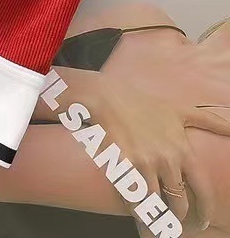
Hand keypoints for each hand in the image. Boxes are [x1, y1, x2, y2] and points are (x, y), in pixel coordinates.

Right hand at [80, 74, 229, 231]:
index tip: (201, 222)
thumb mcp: (180, 110)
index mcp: (183, 150)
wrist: (109, 96)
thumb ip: (209, 120)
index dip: (205, 211)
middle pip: (178, 202)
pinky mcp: (122, 164)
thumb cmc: (145, 104)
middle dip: (176, 214)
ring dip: (152, 213)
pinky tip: (132, 207)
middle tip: (171, 219)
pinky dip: (132, 206)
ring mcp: (143, 163)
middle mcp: (166, 160)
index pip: (202, 191)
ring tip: (150, 219)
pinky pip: (130, 196)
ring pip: (154, 203)